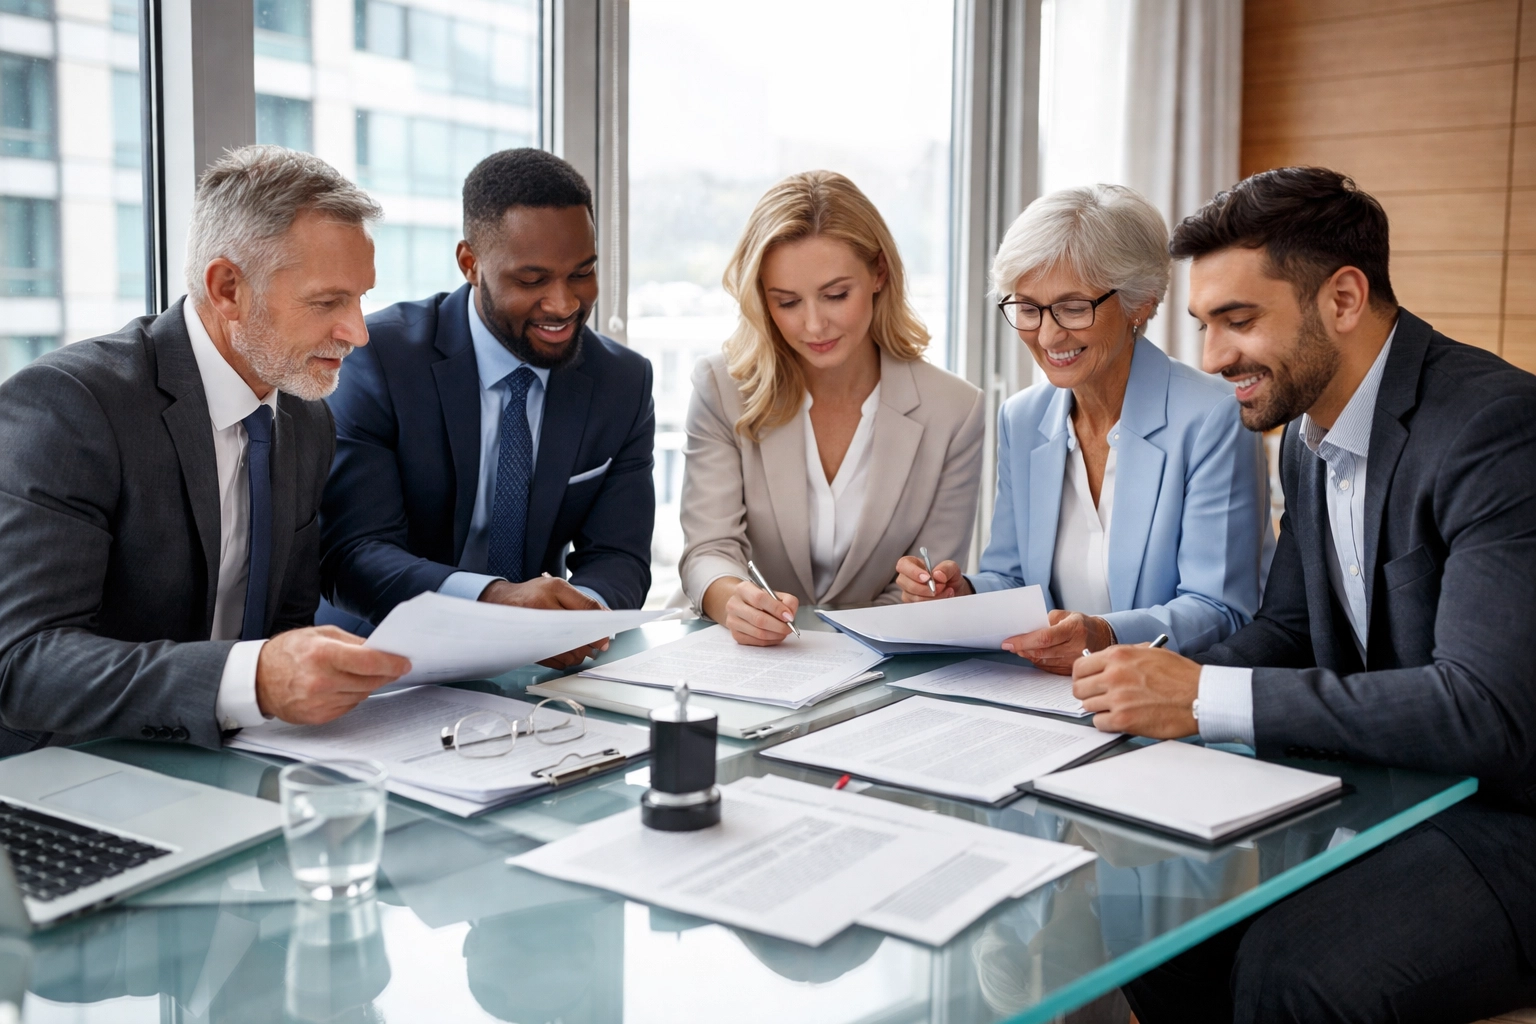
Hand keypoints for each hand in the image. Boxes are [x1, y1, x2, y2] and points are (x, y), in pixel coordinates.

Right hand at [255, 625, 410, 723]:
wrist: (257, 679)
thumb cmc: (288, 652)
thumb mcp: (320, 634)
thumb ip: (352, 642)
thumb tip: (380, 649)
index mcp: (323, 655)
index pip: (369, 662)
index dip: (391, 663)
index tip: (405, 662)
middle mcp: (321, 681)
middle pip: (370, 681)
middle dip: (385, 673)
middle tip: (393, 667)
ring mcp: (319, 702)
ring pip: (361, 695)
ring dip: (368, 685)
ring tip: (361, 674)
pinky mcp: (317, 717)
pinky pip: (348, 706)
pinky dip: (352, 696)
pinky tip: (343, 686)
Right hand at [481, 577, 611, 667]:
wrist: (501, 601)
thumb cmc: (534, 594)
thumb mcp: (559, 588)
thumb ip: (584, 602)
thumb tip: (607, 619)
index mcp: (554, 588)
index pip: (586, 609)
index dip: (599, 626)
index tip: (605, 639)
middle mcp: (542, 605)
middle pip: (577, 634)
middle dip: (589, 644)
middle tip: (594, 647)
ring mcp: (533, 627)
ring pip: (567, 651)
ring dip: (578, 654)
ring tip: (577, 648)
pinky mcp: (528, 645)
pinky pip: (555, 661)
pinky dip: (564, 660)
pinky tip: (563, 652)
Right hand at [704, 577, 799, 645]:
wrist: (743, 606)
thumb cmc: (761, 601)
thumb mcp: (775, 594)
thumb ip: (787, 601)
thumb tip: (790, 616)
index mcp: (744, 589)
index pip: (759, 598)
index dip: (776, 609)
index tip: (789, 617)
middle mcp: (734, 604)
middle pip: (758, 619)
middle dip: (778, 626)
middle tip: (789, 628)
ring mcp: (732, 621)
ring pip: (758, 633)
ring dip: (776, 635)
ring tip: (783, 632)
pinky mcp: (735, 635)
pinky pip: (756, 642)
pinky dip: (770, 641)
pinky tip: (775, 636)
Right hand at [894, 556, 971, 601]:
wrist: (956, 592)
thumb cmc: (949, 577)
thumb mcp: (952, 568)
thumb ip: (946, 568)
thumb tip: (937, 575)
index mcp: (913, 564)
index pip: (903, 564)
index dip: (912, 571)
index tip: (927, 578)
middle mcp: (908, 578)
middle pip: (903, 582)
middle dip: (923, 587)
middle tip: (940, 587)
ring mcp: (909, 593)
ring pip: (912, 596)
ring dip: (932, 597)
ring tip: (947, 592)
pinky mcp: (914, 605)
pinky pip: (919, 606)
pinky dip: (933, 604)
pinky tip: (943, 599)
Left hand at [1001, 610, 1114, 674]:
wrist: (1101, 637)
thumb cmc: (1080, 624)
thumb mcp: (1065, 615)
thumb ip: (1045, 621)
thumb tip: (1026, 631)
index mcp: (1074, 630)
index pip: (1044, 638)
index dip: (1023, 641)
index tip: (1008, 642)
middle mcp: (1075, 647)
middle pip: (1041, 652)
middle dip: (1022, 648)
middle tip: (1011, 644)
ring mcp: (1074, 662)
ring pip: (1043, 662)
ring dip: (1028, 655)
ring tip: (1020, 648)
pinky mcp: (1071, 671)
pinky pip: (1048, 668)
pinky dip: (1038, 661)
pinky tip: (1033, 654)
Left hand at [1071, 644, 1200, 736]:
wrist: (1201, 697)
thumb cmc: (1181, 676)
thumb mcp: (1150, 653)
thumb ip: (1124, 656)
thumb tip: (1104, 662)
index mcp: (1118, 656)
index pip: (1080, 666)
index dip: (1081, 676)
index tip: (1086, 681)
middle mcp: (1114, 675)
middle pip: (1079, 688)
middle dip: (1087, 694)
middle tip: (1098, 697)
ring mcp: (1117, 698)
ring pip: (1087, 706)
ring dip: (1099, 709)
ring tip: (1115, 708)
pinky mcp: (1124, 719)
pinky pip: (1099, 723)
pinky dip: (1106, 723)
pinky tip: (1119, 719)